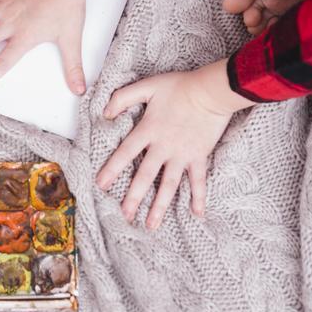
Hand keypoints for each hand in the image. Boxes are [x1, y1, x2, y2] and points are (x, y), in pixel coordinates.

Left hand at [94, 59, 253, 229]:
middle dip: (134, 197)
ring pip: (169, 185)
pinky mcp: (199, 156)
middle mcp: (163, 147)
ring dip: (160, 206)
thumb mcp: (147, 86)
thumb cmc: (180, 86)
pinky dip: (199, 196)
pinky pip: (199, 180)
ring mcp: (182, 154)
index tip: (101, 185)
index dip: (112, 169)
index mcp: (148, 130)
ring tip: (151, 225)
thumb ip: (123, 97)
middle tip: (125, 216)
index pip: (125, 153)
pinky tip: (197, 214)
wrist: (211, 90)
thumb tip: (105, 112)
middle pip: (145, 176)